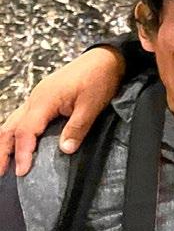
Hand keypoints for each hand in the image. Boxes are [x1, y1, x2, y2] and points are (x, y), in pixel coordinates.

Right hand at [0, 47, 124, 175]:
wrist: (105, 58)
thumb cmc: (99, 78)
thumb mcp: (92, 105)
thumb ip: (77, 128)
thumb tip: (65, 150)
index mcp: (44, 100)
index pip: (26, 131)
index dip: (22, 153)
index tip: (23, 172)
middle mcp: (35, 98)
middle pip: (10, 127)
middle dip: (3, 150)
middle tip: (2, 172)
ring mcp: (37, 97)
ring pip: (13, 122)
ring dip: (6, 142)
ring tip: (5, 162)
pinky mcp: (43, 97)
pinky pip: (23, 117)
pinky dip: (17, 133)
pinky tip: (19, 143)